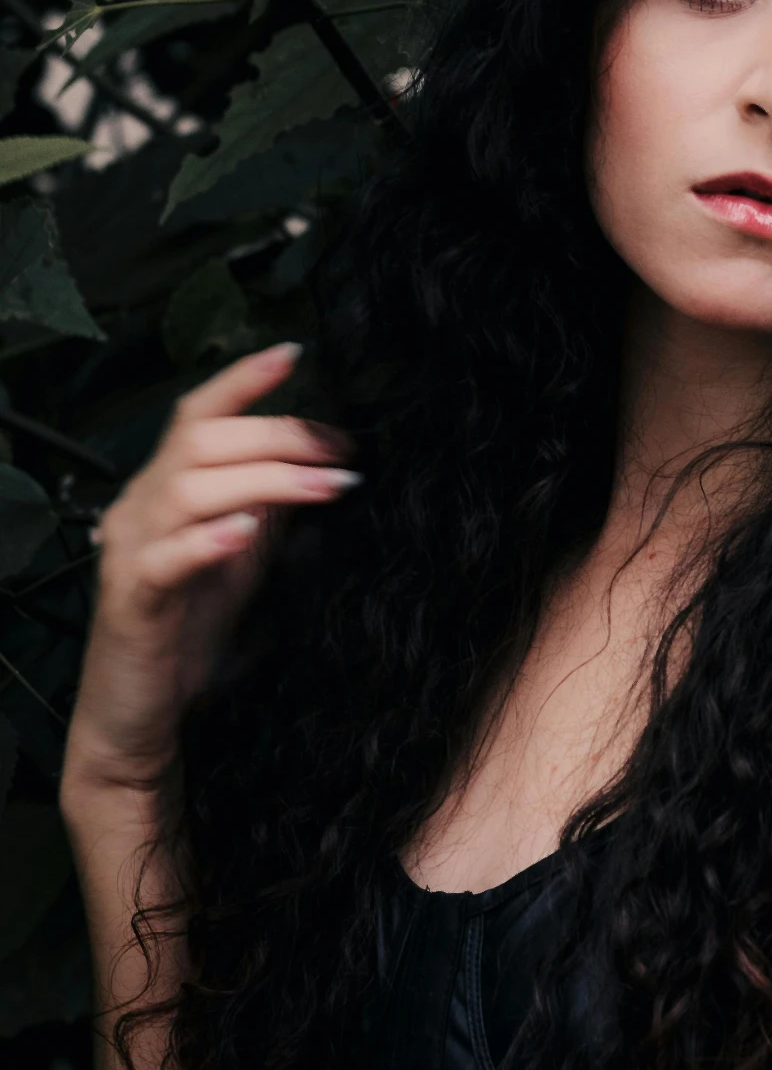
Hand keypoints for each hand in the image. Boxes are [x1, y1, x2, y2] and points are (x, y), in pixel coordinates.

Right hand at [62, 344, 357, 803]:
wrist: (142, 715)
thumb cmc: (190, 630)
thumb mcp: (244, 556)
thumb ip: (268, 505)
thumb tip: (321, 458)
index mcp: (166, 489)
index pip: (198, 416)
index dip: (241, 381)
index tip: (295, 354)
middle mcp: (140, 507)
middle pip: (202, 443)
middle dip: (280, 436)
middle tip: (343, 450)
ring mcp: (130, 551)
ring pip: (189, 488)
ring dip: (267, 480)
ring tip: (328, 486)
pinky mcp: (130, 600)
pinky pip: (163, 558)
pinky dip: (207, 540)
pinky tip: (246, 533)